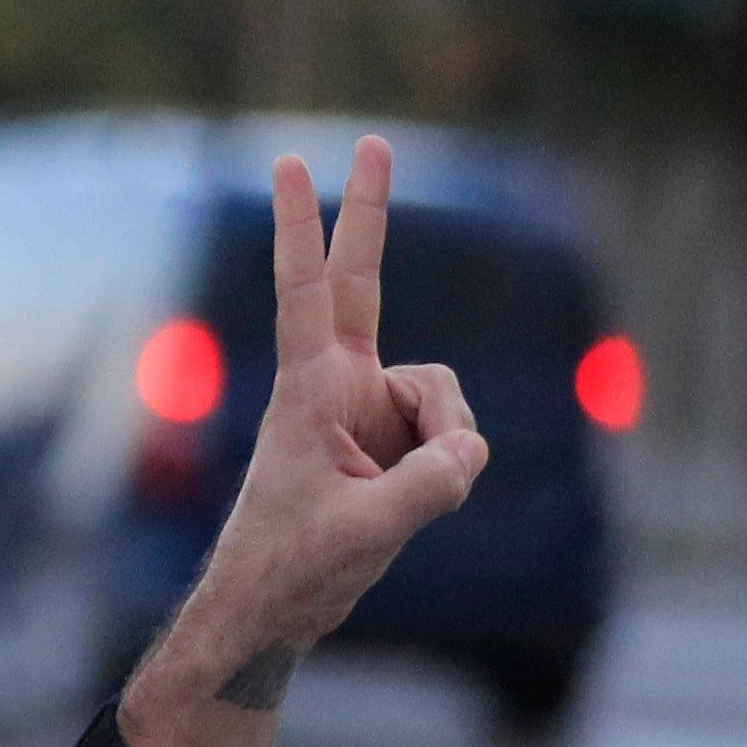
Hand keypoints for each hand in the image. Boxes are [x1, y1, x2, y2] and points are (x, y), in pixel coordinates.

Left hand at [117, 135, 489, 746]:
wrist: (276, 607)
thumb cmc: (295, 566)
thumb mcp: (368, 531)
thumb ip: (428, 484)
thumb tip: (471, 447)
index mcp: (310, 390)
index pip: (306, 291)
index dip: (305, 227)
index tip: (290, 162)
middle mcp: (339, 385)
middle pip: (362, 283)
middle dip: (371, 214)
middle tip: (371, 140)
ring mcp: (369, 409)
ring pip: (448, 401)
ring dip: (447, 448)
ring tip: (393, 501)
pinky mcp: (393, 439)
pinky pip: (454, 438)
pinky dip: (450, 469)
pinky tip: (409, 502)